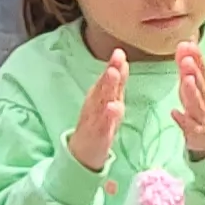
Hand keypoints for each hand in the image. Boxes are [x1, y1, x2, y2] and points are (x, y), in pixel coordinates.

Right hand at [67, 47, 131, 172]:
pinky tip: (113, 107)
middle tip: (116, 58)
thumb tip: (122, 63)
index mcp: (101, 97)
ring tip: (113, 74)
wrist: (82, 152)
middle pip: (104, 87)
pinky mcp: (97, 134)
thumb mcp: (108, 102)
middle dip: (110, 72)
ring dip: (107, 88)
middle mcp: (96, 104)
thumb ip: (115, 85)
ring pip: (101, 102)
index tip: (119, 52)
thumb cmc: (98, 124)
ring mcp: (95, 119)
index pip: (110, 80)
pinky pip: (103, 124)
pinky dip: (108, 116)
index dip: (114, 66)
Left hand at [172, 41, 204, 160]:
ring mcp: (202, 116)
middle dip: (194, 71)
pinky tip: (174, 112)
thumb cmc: (204, 107)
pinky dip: (182, 119)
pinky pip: (189, 126)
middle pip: (200, 84)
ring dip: (192, 91)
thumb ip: (191, 66)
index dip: (196, 57)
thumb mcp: (199, 86)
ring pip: (197, 103)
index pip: (202, 70)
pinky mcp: (196, 132)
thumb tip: (186, 41)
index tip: (188, 44)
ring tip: (186, 80)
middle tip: (187, 59)